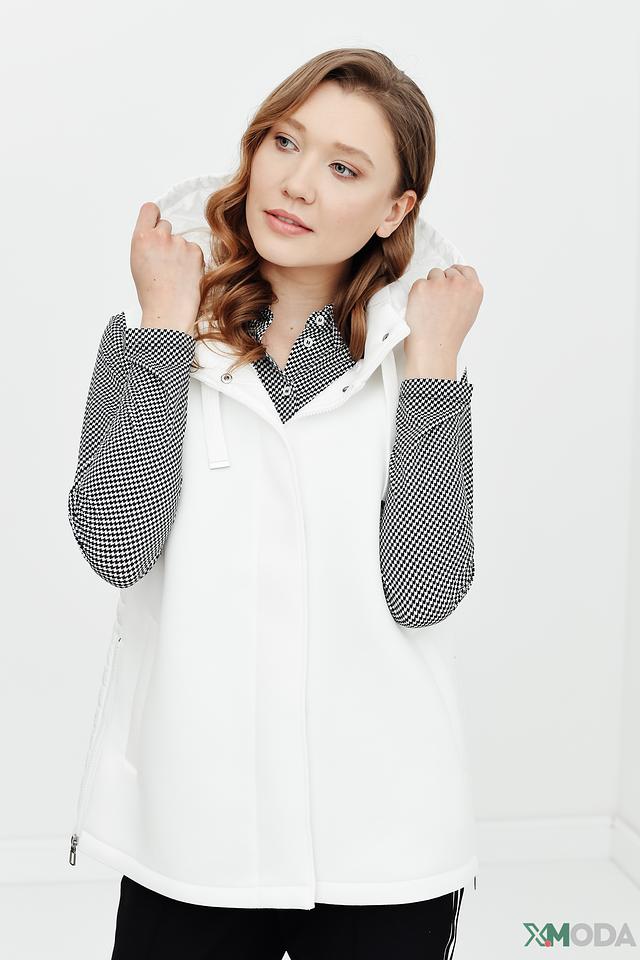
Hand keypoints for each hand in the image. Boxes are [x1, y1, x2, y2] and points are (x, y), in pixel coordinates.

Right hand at [130, 202, 204, 336]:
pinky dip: (192, 260)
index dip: (154, 217)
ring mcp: (179, 243)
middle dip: (166, 239)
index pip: (149, 210)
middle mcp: (160, 236)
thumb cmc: (151, 293)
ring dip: (180, 252)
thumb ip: (146, 244)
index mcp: (141, 238)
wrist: (168, 310)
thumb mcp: (138, 263)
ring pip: (181, 240)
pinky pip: (194, 250)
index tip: (156, 225)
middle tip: (165, 261)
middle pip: (166, 226)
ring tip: (175, 274)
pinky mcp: (196, 252)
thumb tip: (155, 235)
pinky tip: (186, 275)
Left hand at [404, 264, 482, 376]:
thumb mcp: (469, 313)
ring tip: (430, 308)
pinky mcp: (422, 286)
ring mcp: (439, 283)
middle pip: (447, 272)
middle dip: (441, 283)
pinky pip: (419, 284)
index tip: (449, 281)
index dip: (456, 275)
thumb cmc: (449, 337)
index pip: (465, 270)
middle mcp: (459, 283)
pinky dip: (417, 295)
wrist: (433, 349)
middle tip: (437, 303)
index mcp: (474, 289)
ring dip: (429, 287)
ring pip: (432, 275)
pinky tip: (421, 310)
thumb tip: (456, 286)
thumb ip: (465, 295)